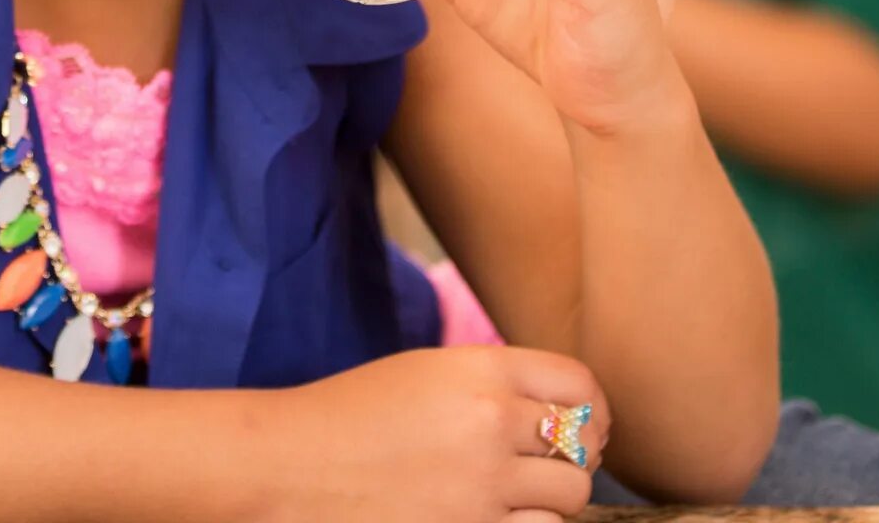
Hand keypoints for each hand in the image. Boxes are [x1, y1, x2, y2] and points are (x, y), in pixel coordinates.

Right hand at [254, 346, 608, 522]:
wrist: (287, 466)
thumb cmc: (347, 418)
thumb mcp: (424, 373)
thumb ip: (490, 385)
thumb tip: (557, 413)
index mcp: (480, 370)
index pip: (580, 385)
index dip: (591, 409)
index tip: (584, 427)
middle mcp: (491, 422)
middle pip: (582, 446)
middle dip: (572, 460)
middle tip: (545, 470)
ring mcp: (483, 485)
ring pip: (569, 498)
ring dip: (552, 502)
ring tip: (515, 499)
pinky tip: (494, 518)